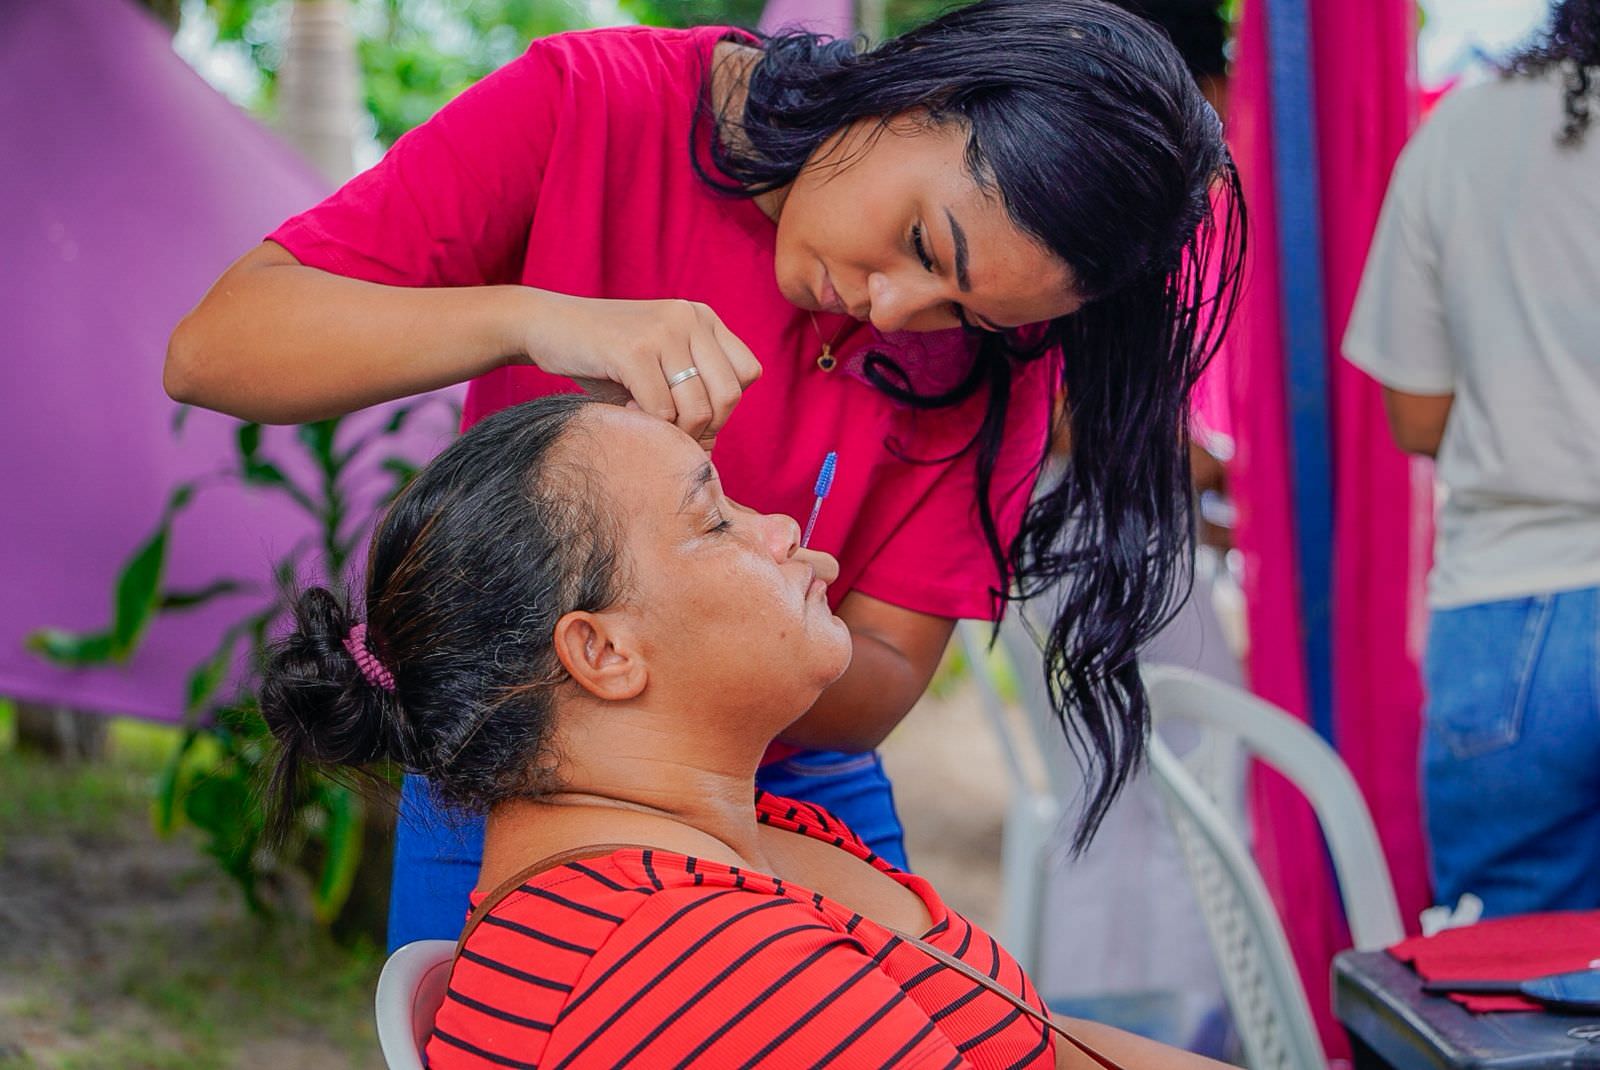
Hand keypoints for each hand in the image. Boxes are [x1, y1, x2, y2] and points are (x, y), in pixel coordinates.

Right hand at [521, 293, 761, 447]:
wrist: (546, 325)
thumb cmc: (604, 359)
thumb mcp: (659, 366)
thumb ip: (692, 394)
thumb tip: (711, 450)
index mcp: (703, 318)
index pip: (748, 374)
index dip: (726, 406)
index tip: (692, 418)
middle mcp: (690, 318)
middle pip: (729, 396)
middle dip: (704, 428)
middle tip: (670, 432)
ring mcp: (664, 331)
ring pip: (698, 408)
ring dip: (673, 432)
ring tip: (645, 422)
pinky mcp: (634, 350)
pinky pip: (661, 410)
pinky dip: (646, 425)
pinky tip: (626, 411)